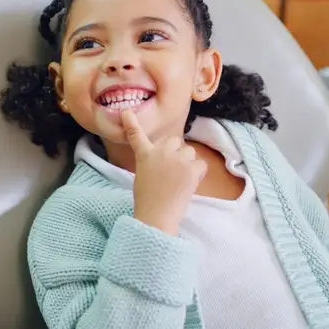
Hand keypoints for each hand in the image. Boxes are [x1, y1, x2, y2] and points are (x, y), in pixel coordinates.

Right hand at [121, 109, 206, 234]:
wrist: (157, 215)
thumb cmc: (147, 201)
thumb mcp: (142, 177)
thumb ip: (151, 163)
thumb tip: (164, 160)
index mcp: (145, 155)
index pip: (137, 136)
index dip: (131, 123)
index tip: (127, 112)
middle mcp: (160, 152)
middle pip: (175, 140)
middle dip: (177, 151)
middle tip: (173, 170)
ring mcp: (177, 159)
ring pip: (190, 151)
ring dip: (188, 162)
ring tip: (180, 179)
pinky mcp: (191, 168)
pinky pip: (201, 164)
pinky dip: (198, 174)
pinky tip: (189, 185)